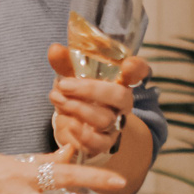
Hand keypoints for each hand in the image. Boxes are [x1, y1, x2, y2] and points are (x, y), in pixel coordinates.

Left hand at [46, 45, 151, 159]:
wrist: (78, 128)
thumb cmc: (79, 97)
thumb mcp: (72, 78)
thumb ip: (65, 64)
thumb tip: (54, 49)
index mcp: (120, 82)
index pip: (138, 72)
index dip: (137, 68)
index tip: (128, 64)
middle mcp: (122, 104)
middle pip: (120, 96)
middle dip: (90, 89)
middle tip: (64, 84)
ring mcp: (114, 125)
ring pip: (104, 118)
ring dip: (76, 108)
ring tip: (56, 99)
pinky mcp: (103, 144)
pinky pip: (97, 142)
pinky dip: (80, 134)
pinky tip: (67, 123)